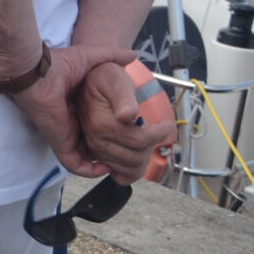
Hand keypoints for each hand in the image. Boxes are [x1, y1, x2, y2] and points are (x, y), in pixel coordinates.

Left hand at [7, 44, 136, 176]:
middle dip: (114, 152)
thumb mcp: (92, 58)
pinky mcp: (61, 142)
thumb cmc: (60, 64)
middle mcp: (74, 123)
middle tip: (133, 152)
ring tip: (124, 162)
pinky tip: (106, 167)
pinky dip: (90, 170)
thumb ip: (112, 56)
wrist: (37, 72)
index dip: (116, 132)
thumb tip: (134, 55)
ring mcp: (67, 134)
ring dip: (105, 163)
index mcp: (81, 107)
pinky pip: (75, 164)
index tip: (135, 133)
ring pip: (87, 158)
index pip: (100, 126)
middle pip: (95, 145)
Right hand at [75, 60, 175, 183]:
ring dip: (144, 157)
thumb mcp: (116, 80)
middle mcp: (96, 140)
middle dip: (151, 145)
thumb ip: (123, 97)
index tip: (166, 124)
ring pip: (130, 168)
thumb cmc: (105, 79)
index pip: (139, 141)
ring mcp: (96, 149)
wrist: (88, 82)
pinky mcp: (98, 154)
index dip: (159, 133)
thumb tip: (127, 115)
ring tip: (146, 140)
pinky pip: (119, 175)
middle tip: (154, 130)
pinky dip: (131, 172)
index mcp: (101, 123)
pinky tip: (137, 157)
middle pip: (136, 157)